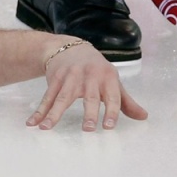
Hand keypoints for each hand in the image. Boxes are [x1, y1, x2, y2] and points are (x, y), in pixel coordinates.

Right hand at [27, 40, 148, 131]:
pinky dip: (39, 111)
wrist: (71, 47)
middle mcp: (89, 77)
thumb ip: (126, 101)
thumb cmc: (96, 70)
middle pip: (89, 97)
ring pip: (62, 98)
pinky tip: (32, 123)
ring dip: (53, 113)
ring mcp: (70, 77)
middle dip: (89, 113)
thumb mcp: (112, 81)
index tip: (109, 126)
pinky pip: (46, 97)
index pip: (112, 96)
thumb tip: (144, 117)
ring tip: (46, 128)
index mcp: (107, 78)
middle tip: (89, 129)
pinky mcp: (55, 79)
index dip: (111, 111)